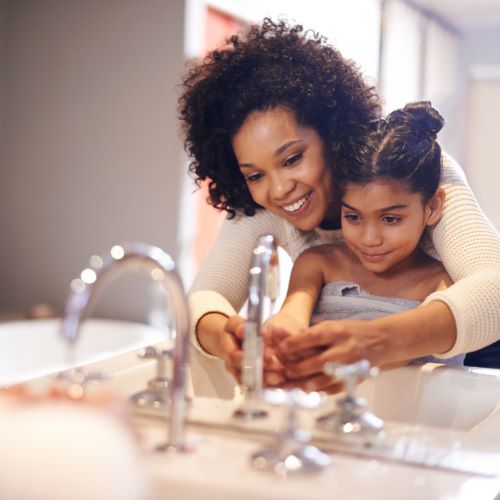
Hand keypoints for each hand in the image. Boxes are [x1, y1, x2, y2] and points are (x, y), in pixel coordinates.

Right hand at [218, 315, 283, 385]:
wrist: (230, 343)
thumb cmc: (234, 331)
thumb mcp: (234, 324)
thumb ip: (238, 326)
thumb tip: (243, 330)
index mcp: (227, 350)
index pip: (235, 357)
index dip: (250, 358)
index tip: (267, 355)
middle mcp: (232, 366)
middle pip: (244, 373)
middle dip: (262, 371)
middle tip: (278, 367)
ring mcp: (239, 375)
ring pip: (251, 383)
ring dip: (266, 381)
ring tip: (281, 377)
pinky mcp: (247, 381)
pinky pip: (256, 386)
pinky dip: (268, 385)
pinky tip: (280, 381)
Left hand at [275, 319, 390, 390]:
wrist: (380, 341)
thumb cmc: (352, 331)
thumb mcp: (333, 325)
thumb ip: (314, 334)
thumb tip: (290, 344)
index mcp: (337, 332)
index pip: (312, 338)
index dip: (294, 345)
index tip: (280, 350)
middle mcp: (344, 349)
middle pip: (316, 361)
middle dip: (296, 368)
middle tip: (283, 370)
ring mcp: (350, 366)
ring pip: (324, 379)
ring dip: (303, 384)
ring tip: (288, 386)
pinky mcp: (353, 378)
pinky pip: (333, 388)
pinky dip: (318, 391)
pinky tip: (305, 392)